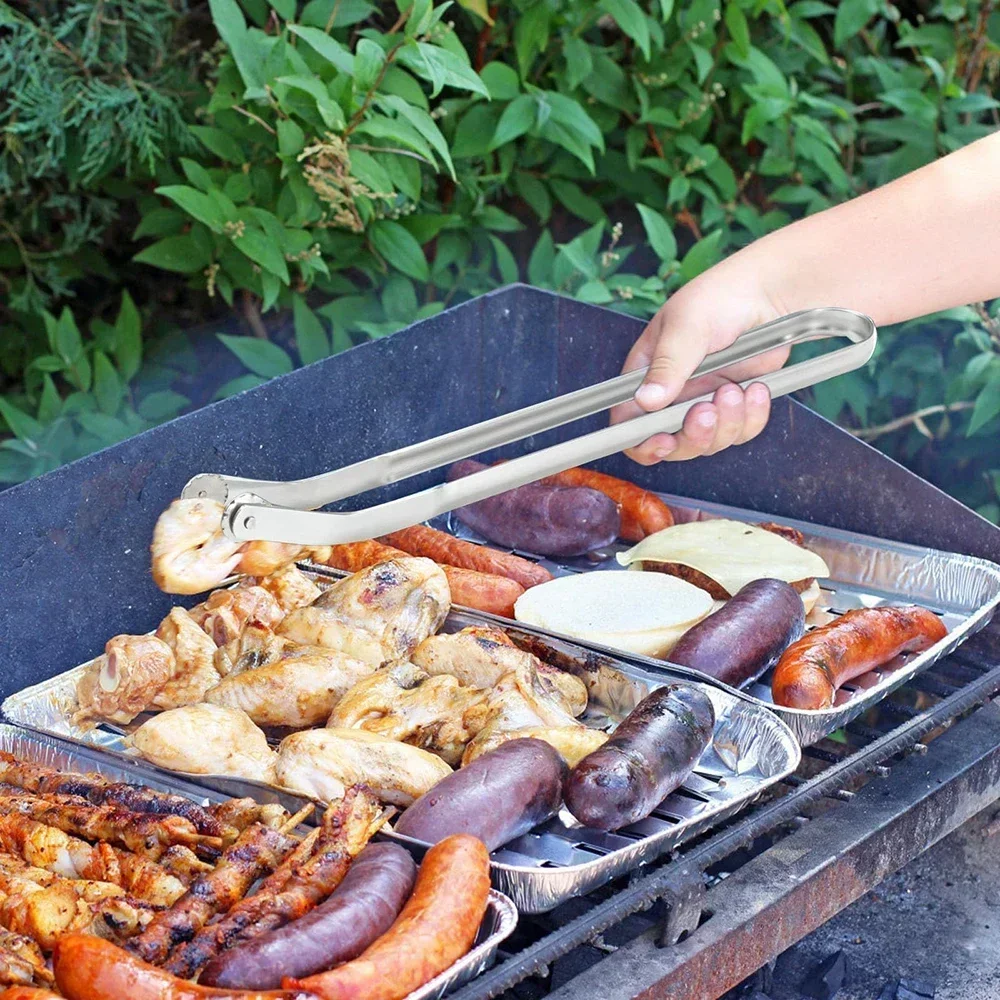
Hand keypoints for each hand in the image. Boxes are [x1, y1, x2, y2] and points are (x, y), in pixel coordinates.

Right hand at [611, 254, 790, 464]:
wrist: (770, 293)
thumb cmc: (720, 298)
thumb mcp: (687, 327)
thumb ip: (667, 365)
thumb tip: (646, 400)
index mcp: (646, 374)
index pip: (628, 422)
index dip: (641, 441)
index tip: (664, 440)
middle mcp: (672, 395)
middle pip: (672, 443)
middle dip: (693, 436)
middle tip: (707, 411)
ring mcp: (705, 402)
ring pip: (709, 442)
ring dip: (727, 423)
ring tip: (736, 389)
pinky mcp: (735, 405)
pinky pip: (741, 432)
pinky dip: (751, 417)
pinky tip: (756, 388)